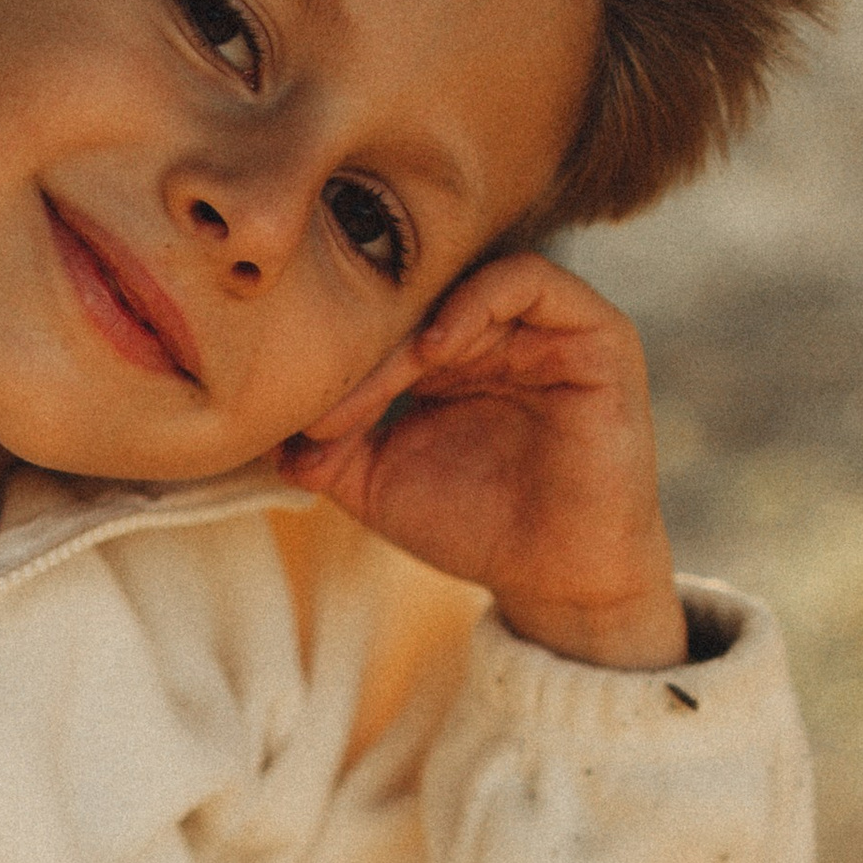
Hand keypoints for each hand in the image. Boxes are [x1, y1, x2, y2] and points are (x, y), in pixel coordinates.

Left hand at [280, 243, 687, 670]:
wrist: (555, 580)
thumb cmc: (476, 528)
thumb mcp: (380, 482)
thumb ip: (326, 449)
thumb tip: (265, 430)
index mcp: (452, 355)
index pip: (386, 319)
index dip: (341, 357)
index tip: (302, 414)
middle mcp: (499, 332)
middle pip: (420, 298)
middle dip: (368, 347)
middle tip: (330, 406)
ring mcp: (547, 329)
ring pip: (466, 284)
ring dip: (414, 323)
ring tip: (385, 378)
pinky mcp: (597, 336)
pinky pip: (535, 282)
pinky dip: (477, 301)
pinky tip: (435, 349)